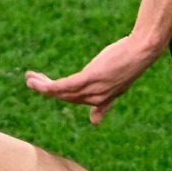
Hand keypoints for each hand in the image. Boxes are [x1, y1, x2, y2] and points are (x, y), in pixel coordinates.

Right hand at [25, 34, 161, 124]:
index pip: (76, 100)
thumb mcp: (119, 83)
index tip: (44, 88)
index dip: (59, 95)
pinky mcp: (89, 79)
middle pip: (65, 97)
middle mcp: (97, 99)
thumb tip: (95, 121)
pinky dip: (47, 85)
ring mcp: (93, 90)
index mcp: (103, 99)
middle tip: (31, 80)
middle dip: (45, 89)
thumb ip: (105, 102)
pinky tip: (35, 80)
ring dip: (41, 86)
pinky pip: (62, 86)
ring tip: (29, 77)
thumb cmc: (133, 60)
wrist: (142, 50)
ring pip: (60, 92)